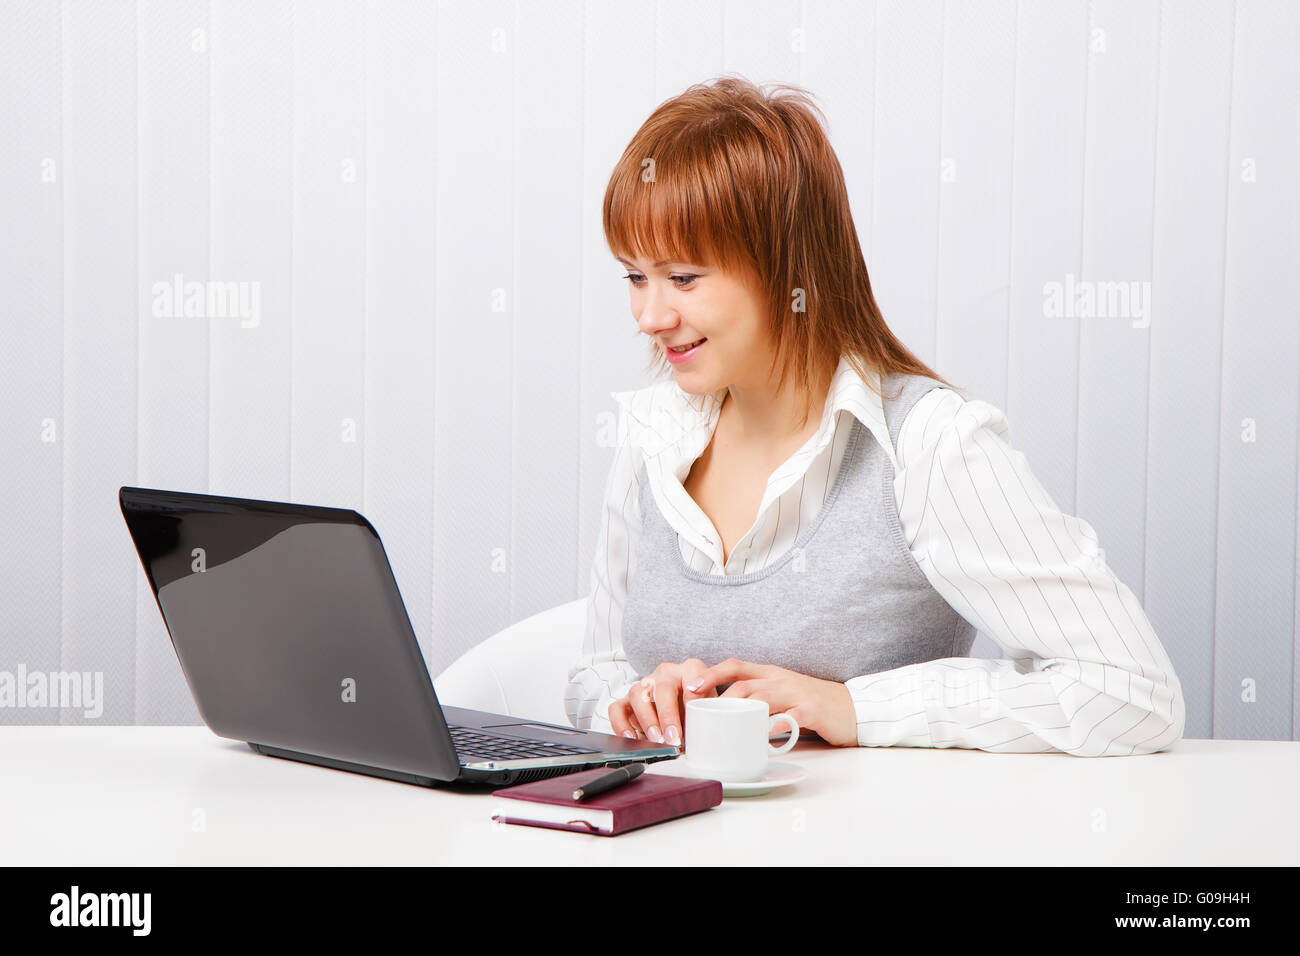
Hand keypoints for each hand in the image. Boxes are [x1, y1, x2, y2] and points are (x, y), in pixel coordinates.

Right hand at [608, 658, 715, 747]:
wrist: (684, 707)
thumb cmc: (699, 707)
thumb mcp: (712, 705)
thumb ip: (714, 711)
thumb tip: (715, 727)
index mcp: (690, 669)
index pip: (692, 676)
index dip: (693, 699)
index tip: (695, 720)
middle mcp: (665, 674)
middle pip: (662, 687)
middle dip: (668, 715)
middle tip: (674, 738)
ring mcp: (644, 685)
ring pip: (637, 694)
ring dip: (647, 720)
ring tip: (656, 739)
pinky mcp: (627, 701)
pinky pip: (617, 708)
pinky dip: (621, 724)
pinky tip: (632, 739)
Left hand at [684, 658, 858, 746]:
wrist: (854, 708)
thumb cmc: (811, 704)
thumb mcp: (781, 694)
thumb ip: (757, 698)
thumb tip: (721, 712)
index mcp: (771, 674)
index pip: (735, 666)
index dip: (711, 673)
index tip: (690, 686)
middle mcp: (780, 679)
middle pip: (743, 683)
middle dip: (717, 699)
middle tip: (699, 717)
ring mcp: (797, 693)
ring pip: (761, 697)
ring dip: (739, 713)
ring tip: (721, 727)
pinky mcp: (813, 711)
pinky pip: (790, 717)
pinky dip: (773, 726)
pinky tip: (761, 736)